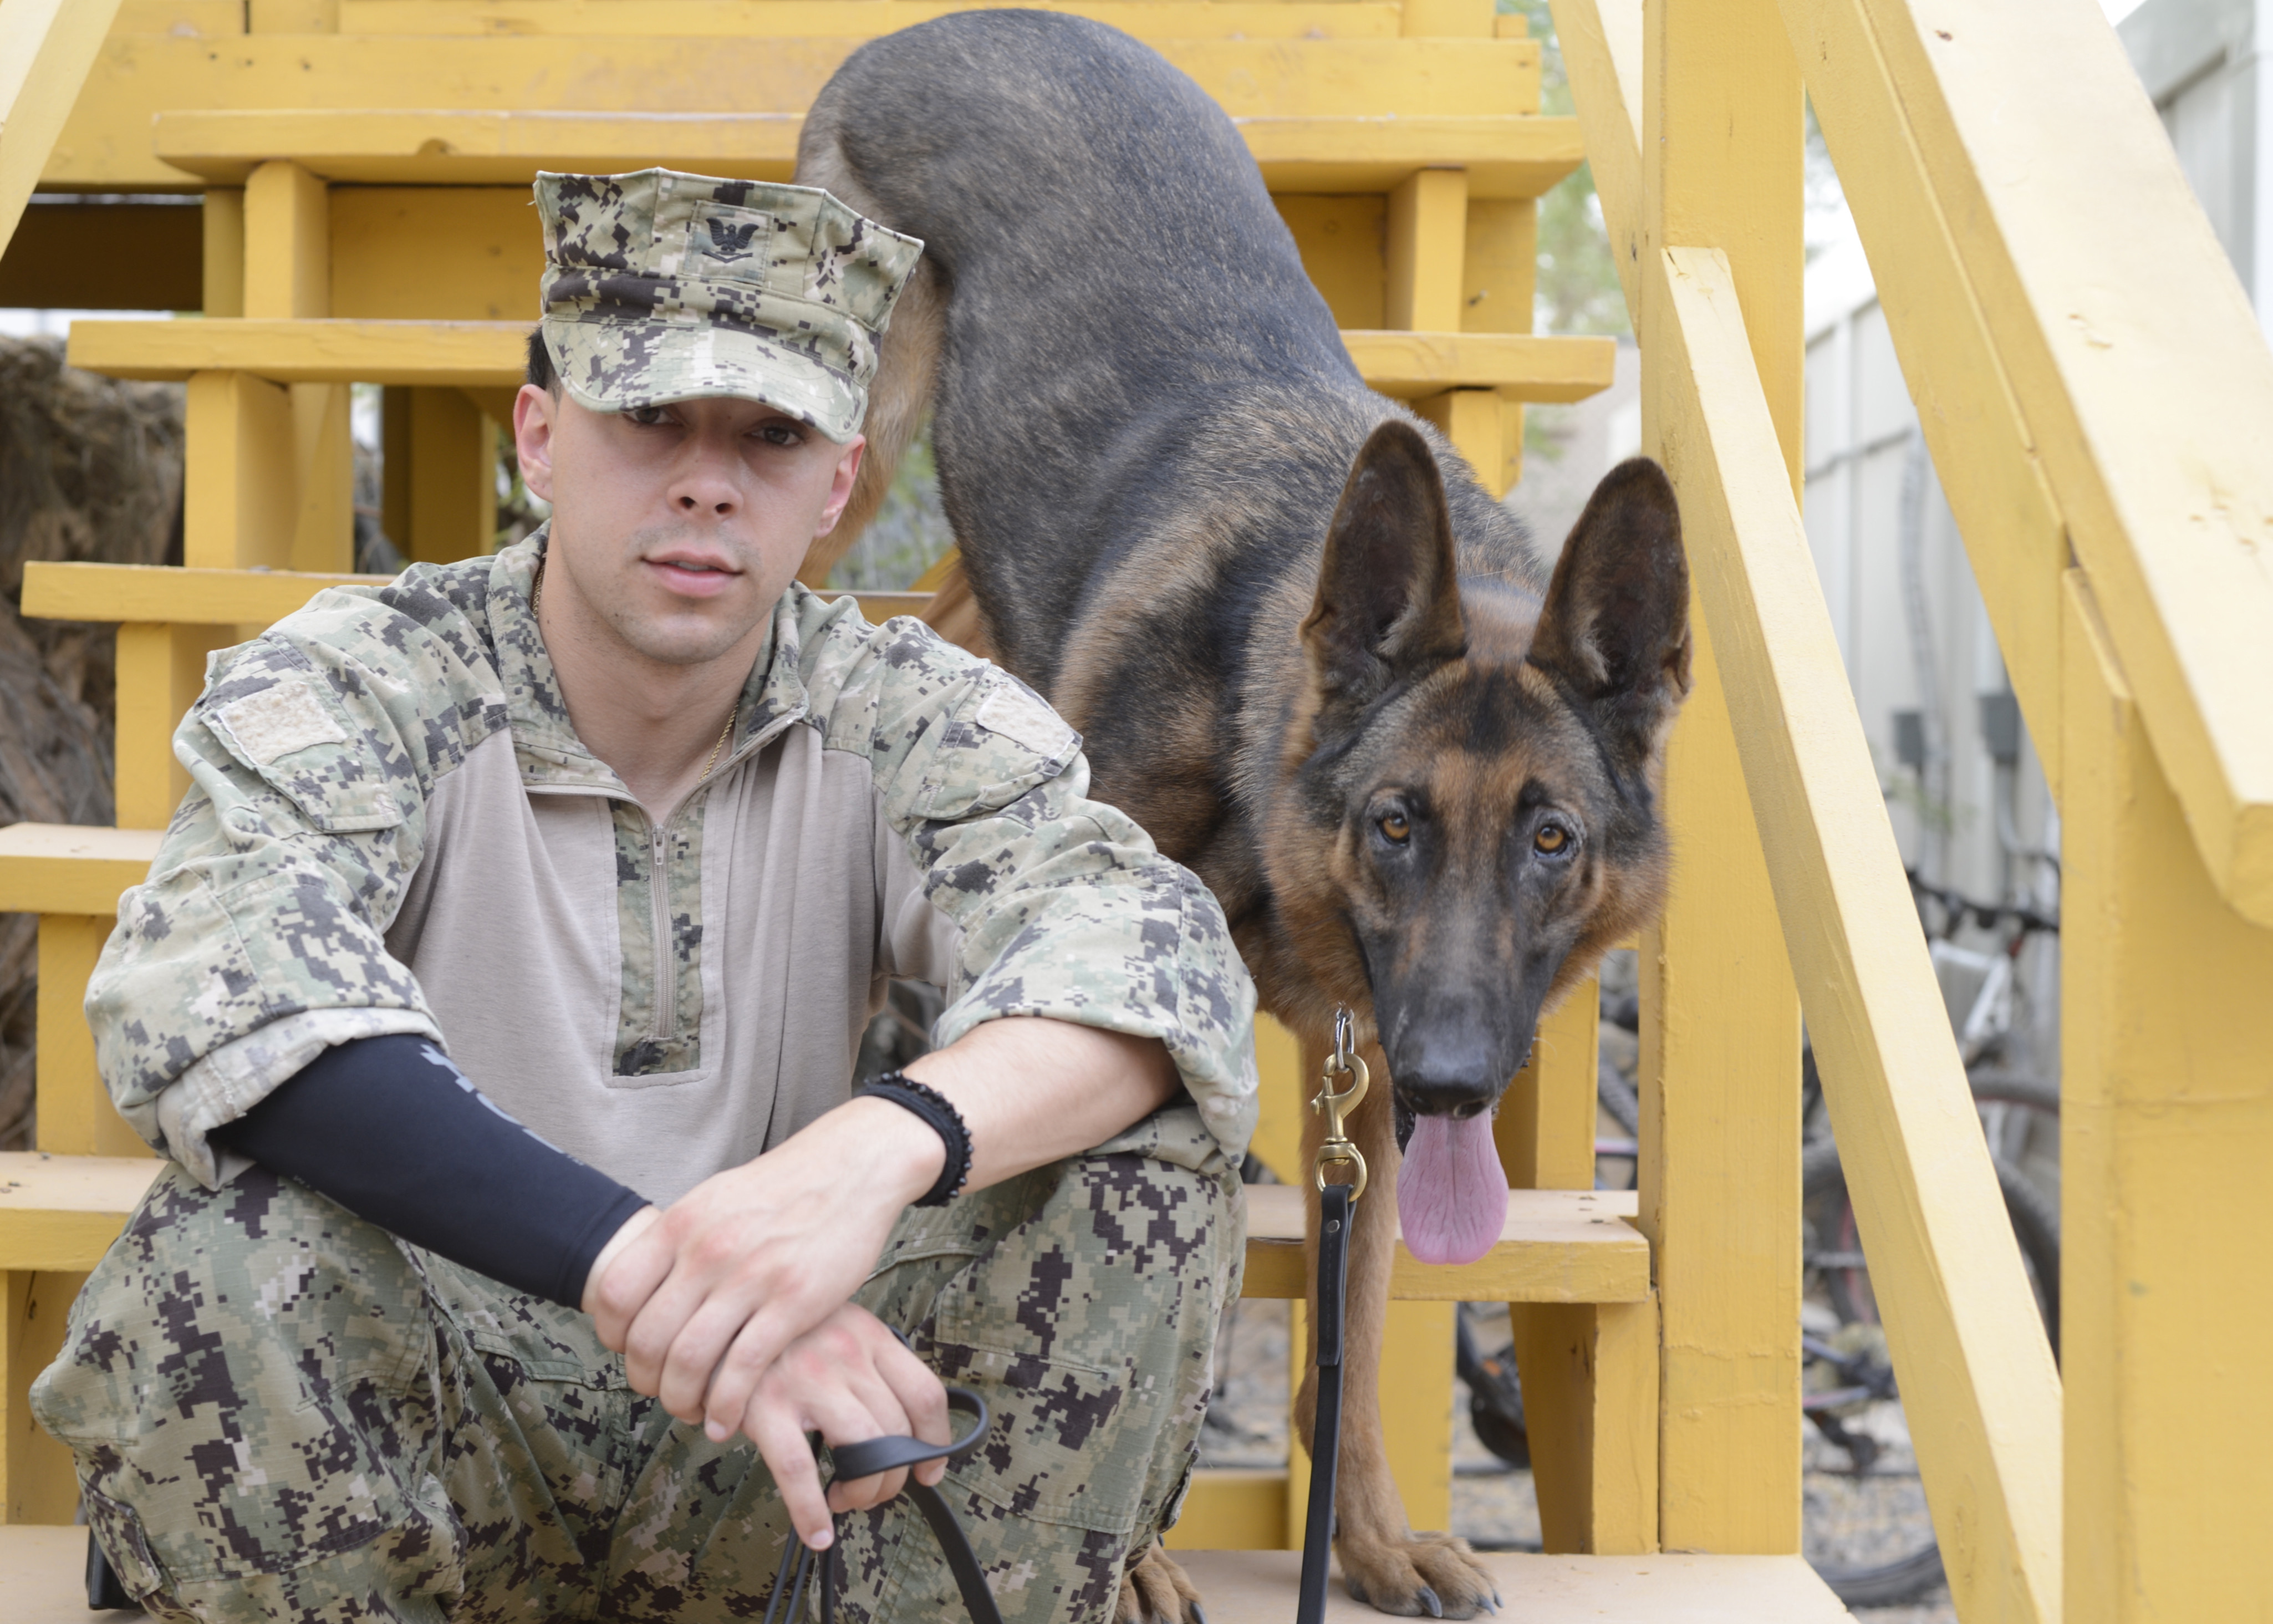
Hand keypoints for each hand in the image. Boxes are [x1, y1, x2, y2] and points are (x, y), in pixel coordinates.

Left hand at [583, 1096, 941, 1441]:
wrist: (851, 1167)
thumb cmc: (783, 1189)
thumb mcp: (715, 1198)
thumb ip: (678, 1241)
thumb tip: (643, 1284)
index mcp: (681, 1223)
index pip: (614, 1293)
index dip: (612, 1336)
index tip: (629, 1351)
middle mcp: (708, 1249)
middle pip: (647, 1337)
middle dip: (646, 1379)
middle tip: (660, 1390)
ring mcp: (751, 1276)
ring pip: (689, 1360)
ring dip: (681, 1399)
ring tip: (691, 1410)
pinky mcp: (794, 1301)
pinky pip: (743, 1368)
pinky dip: (726, 1405)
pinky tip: (726, 1420)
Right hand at [738, 1302, 950, 1547]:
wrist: (710, 1324)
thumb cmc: (778, 1337)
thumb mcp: (833, 1328)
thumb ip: (865, 1365)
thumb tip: (898, 1427)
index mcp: (868, 1333)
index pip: (925, 1393)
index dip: (935, 1442)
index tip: (929, 1470)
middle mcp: (846, 1352)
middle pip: (898, 1431)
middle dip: (893, 1477)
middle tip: (873, 1492)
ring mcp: (808, 1378)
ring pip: (866, 1451)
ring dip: (864, 1492)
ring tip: (845, 1500)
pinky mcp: (766, 1405)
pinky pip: (800, 1471)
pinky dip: (812, 1512)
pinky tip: (817, 1533)